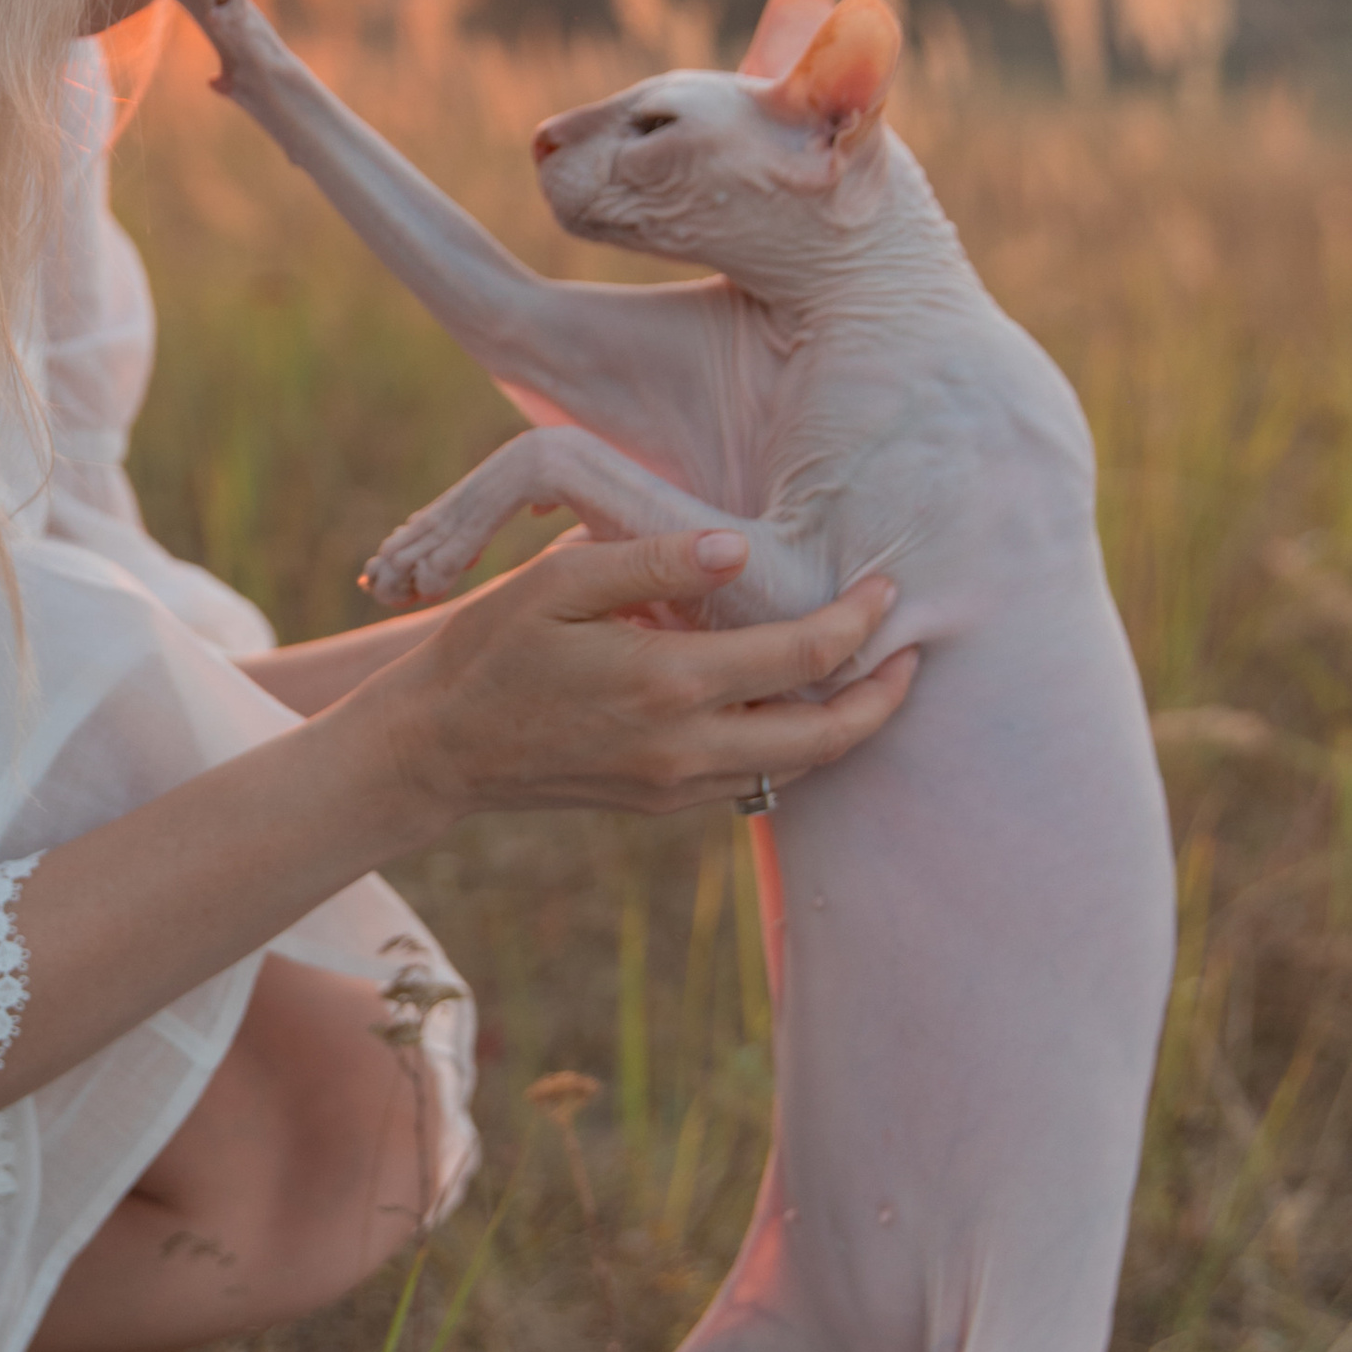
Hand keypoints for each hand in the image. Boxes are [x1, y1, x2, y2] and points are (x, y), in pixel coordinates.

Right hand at [358, 528, 913, 828]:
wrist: (436, 748)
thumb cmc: (490, 650)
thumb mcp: (558, 583)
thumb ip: (651, 561)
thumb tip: (736, 548)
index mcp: (668, 682)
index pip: (803, 654)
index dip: (860, 619)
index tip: (886, 587)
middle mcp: (685, 747)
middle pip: (827, 738)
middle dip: (884, 698)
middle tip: (915, 653)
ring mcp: (675, 784)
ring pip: (796, 768)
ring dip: (843, 727)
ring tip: (869, 677)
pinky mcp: (661, 802)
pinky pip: (752, 778)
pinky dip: (789, 744)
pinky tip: (792, 702)